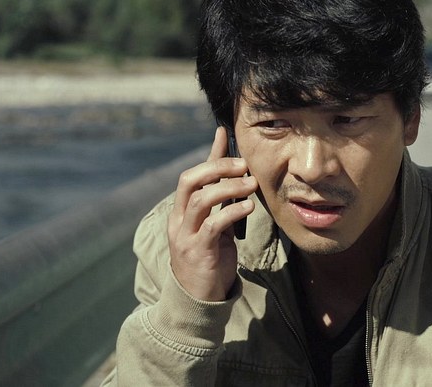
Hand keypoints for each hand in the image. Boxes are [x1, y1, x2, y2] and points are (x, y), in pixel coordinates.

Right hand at [167, 126, 257, 300]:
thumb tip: (233, 174)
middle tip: (243, 165)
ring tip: (252, 185)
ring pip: (201, 200)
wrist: (198, 298)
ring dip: (229, 188)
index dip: (210, 154)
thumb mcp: (215, 223)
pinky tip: (249, 206)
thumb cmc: (209, 256)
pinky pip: (213, 225)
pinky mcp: (199, 252)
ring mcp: (186, 236)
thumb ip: (221, 198)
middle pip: (189, 181)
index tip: (226, 134)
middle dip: (217, 168)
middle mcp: (179, 220)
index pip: (191, 175)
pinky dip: (232, 212)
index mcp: (181, 211)